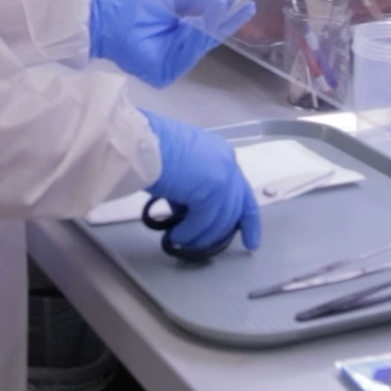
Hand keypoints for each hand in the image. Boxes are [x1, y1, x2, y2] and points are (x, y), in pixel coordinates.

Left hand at [89, 0, 256, 87]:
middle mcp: (178, 54)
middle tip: (245, 6)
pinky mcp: (163, 72)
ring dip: (213, 26)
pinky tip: (204, 22)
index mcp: (179, 37)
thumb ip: (199, 2)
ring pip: (199, 46)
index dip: (227, 18)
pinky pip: (185, 53)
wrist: (106, 18)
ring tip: (225, 6)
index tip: (247, 5)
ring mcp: (172, 65)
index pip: (207, 30)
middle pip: (207, 40)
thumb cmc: (134, 8)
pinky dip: (196, 37)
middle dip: (226, 22)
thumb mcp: (172, 0)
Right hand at [142, 111, 260, 252]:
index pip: (242, 192)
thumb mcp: (181, 169)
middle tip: (200, 247)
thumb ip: (193, 188)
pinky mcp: (213, 188)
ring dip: (200, 236)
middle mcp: (228, 163)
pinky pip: (204, 221)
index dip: (248, 220)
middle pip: (234, 209)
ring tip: (180, 241)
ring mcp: (224, 175)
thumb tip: (189, 211)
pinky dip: (189, 233)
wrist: (140, 142)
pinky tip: (175, 236)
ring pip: (220, 219)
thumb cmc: (151, 150)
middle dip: (219, 233)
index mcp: (221, 154)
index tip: (251, 242)